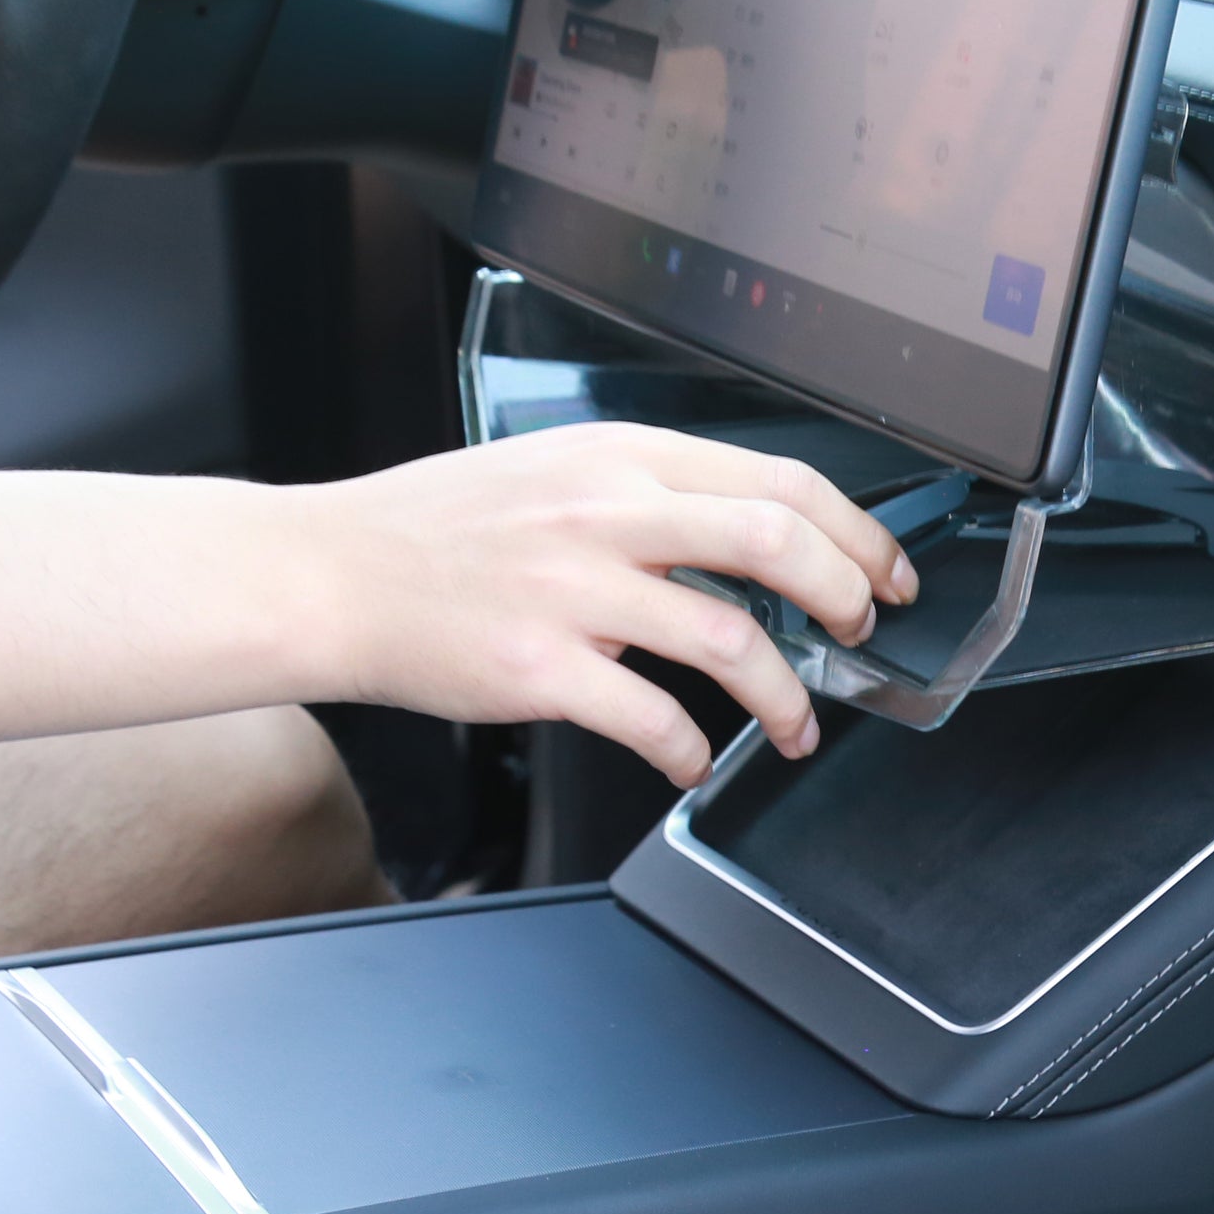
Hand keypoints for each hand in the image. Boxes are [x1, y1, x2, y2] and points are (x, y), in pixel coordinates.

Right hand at [310, 424, 919, 787]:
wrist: (329, 574)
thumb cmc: (436, 530)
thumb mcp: (556, 472)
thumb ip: (649, 497)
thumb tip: (748, 538)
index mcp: (620, 456)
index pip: (778, 478)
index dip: (856, 530)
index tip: (884, 569)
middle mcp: (605, 512)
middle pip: (776, 540)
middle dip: (845, 594)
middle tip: (859, 633)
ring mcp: (573, 591)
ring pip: (732, 639)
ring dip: (786, 696)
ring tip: (796, 723)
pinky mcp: (541, 670)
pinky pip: (652, 718)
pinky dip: (693, 748)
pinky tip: (694, 757)